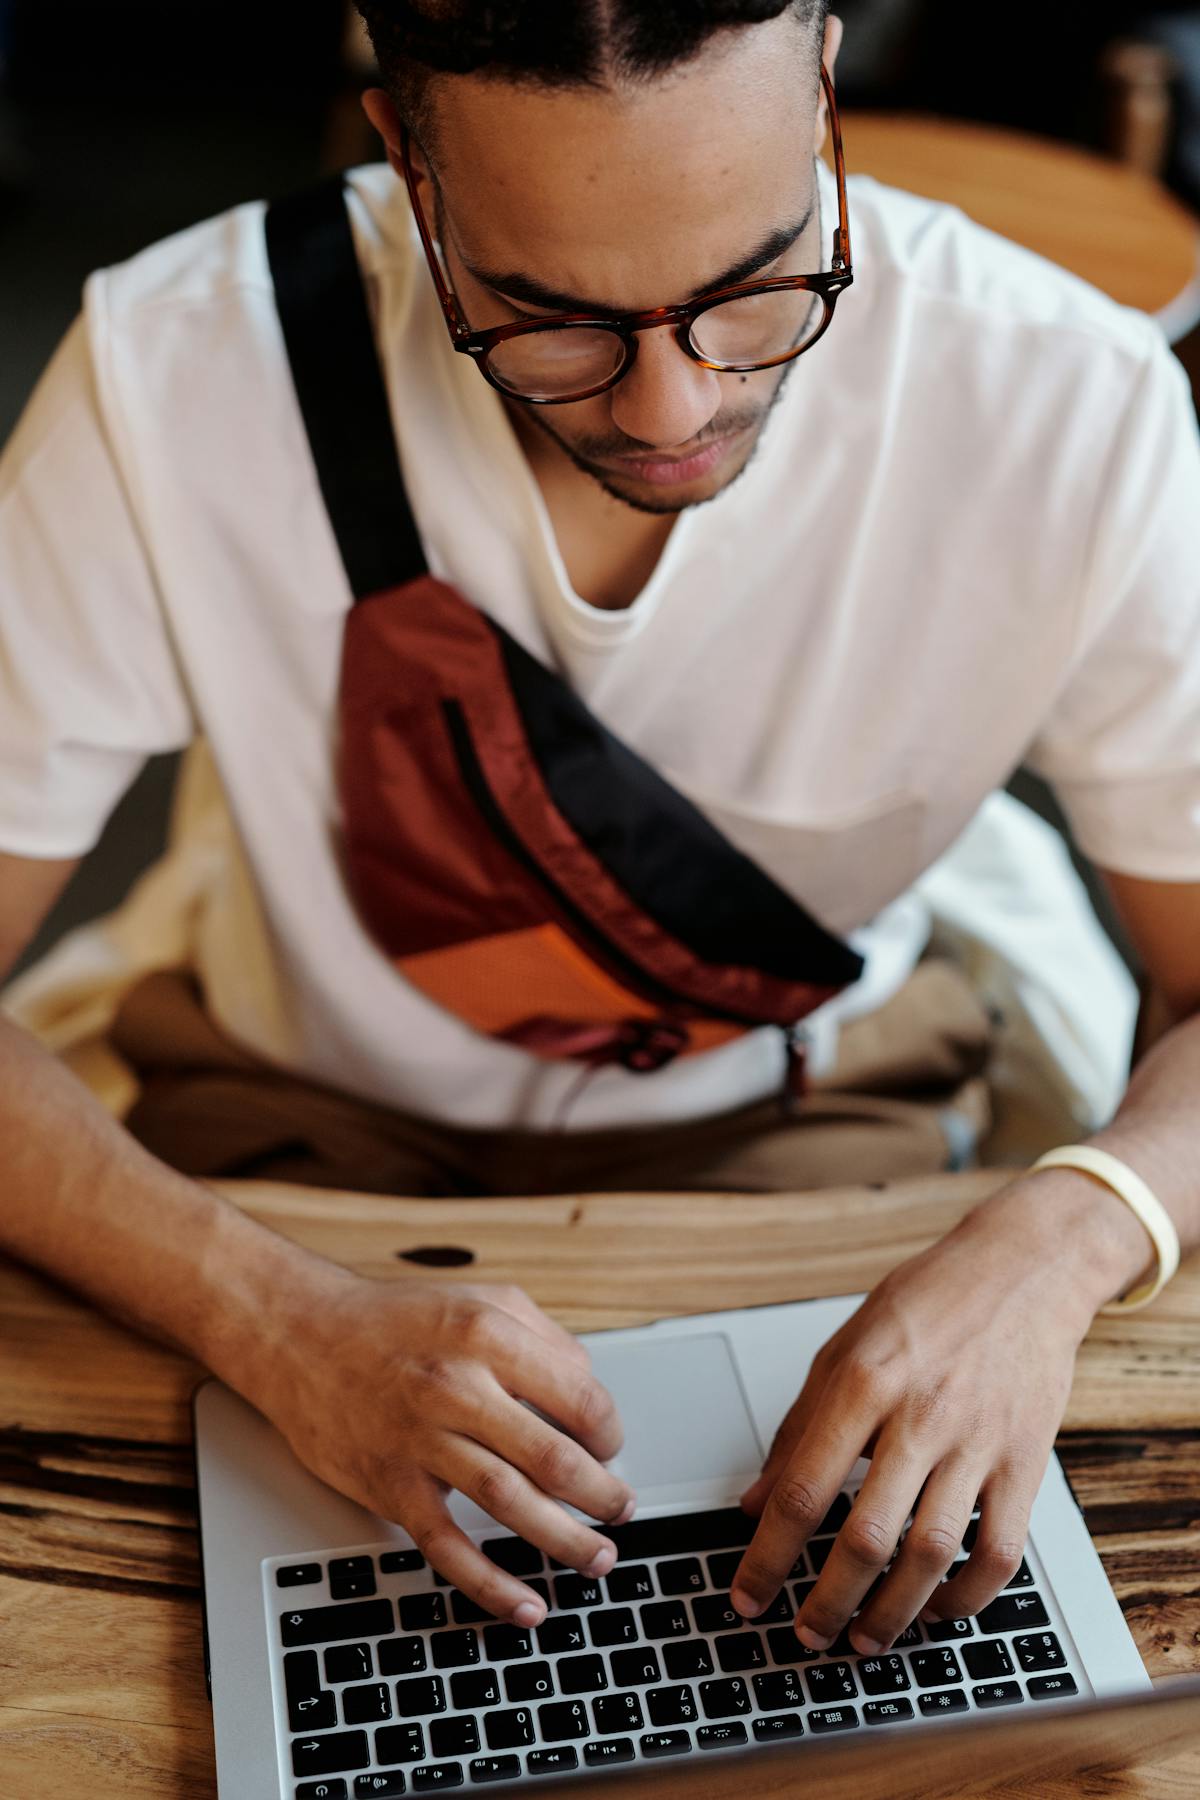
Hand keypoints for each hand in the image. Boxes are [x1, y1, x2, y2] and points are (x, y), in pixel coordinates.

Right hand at [253, 1270, 633, 1625]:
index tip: (611, 1449)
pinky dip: (489, 1584)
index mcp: (488, 1334)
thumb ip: (543, 1338)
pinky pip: (447, 1546)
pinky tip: (525, 1605)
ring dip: (565, 1540)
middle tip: (622, 1511)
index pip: (580, 1398)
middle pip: (554, 1458)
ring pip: (511, 1504)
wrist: (301, 1336)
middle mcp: (457, 1387)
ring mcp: (421, 1440)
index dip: (610, 1432)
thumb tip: (591, 1391)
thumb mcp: (481, 1299)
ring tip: (596, 1558)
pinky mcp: (390, 1483)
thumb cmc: (396, 1320)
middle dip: (602, 1496)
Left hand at [728, 1177, 1132, 1653]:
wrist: (1022, 1270)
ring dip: (891, 1613)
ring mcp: (977, 1443)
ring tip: (862, 1639)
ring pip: (929, 1555)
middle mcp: (919, 1416)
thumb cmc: (926, 1302)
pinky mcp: (1024, 1462)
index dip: (768, 1556)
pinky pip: (998, 1552)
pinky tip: (935, 1609)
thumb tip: (755, 1502)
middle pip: (865, 1537)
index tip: (747, 1595)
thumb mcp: (842, 1347)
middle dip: (826, 1601)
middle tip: (804, 1633)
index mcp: (863, 1382)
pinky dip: (965, 1597)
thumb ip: (797, 1427)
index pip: (802, 1489)